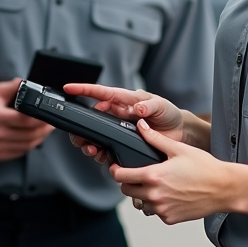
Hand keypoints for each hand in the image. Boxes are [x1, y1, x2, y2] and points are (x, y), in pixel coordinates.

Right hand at [0, 79, 52, 160]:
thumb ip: (13, 86)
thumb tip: (28, 83)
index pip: (24, 120)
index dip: (40, 119)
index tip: (48, 116)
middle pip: (29, 134)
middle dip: (44, 130)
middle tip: (51, 124)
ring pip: (27, 145)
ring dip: (40, 138)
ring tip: (45, 131)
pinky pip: (20, 152)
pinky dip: (30, 145)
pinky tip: (33, 138)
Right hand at [61, 83, 184, 161]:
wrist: (178, 133)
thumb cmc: (168, 114)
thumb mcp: (161, 106)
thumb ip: (149, 105)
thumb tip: (137, 106)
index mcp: (124, 101)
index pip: (100, 93)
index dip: (83, 90)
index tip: (69, 88)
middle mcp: (117, 114)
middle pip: (91, 118)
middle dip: (82, 128)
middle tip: (80, 136)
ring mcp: (118, 130)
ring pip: (95, 136)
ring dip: (89, 143)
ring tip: (92, 150)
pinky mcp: (122, 144)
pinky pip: (106, 150)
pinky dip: (101, 155)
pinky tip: (102, 158)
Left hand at [114, 121, 229, 224]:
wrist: (223, 189)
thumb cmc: (204, 167)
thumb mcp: (178, 149)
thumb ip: (155, 138)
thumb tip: (140, 126)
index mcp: (153, 176)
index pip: (121, 176)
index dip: (115, 170)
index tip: (116, 167)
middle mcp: (155, 195)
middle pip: (127, 190)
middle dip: (128, 181)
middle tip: (137, 174)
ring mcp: (162, 209)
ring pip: (140, 203)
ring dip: (142, 194)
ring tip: (156, 184)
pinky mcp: (169, 219)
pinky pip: (155, 212)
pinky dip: (158, 204)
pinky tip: (169, 194)